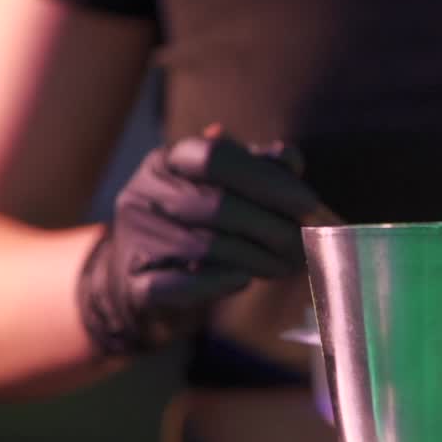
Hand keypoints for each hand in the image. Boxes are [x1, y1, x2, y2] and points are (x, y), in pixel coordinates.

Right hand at [77, 129, 326, 354]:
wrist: (146, 282)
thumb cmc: (201, 228)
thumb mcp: (230, 191)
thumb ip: (261, 171)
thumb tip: (289, 158)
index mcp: (169, 160)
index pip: (216, 157)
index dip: (266, 179)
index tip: (308, 204)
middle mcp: (144, 191)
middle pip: (215, 205)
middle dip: (269, 228)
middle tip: (303, 245)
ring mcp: (134, 236)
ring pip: (202, 246)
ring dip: (254, 259)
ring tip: (284, 267)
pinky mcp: (133, 281)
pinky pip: (178, 284)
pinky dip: (217, 283)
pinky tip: (243, 280)